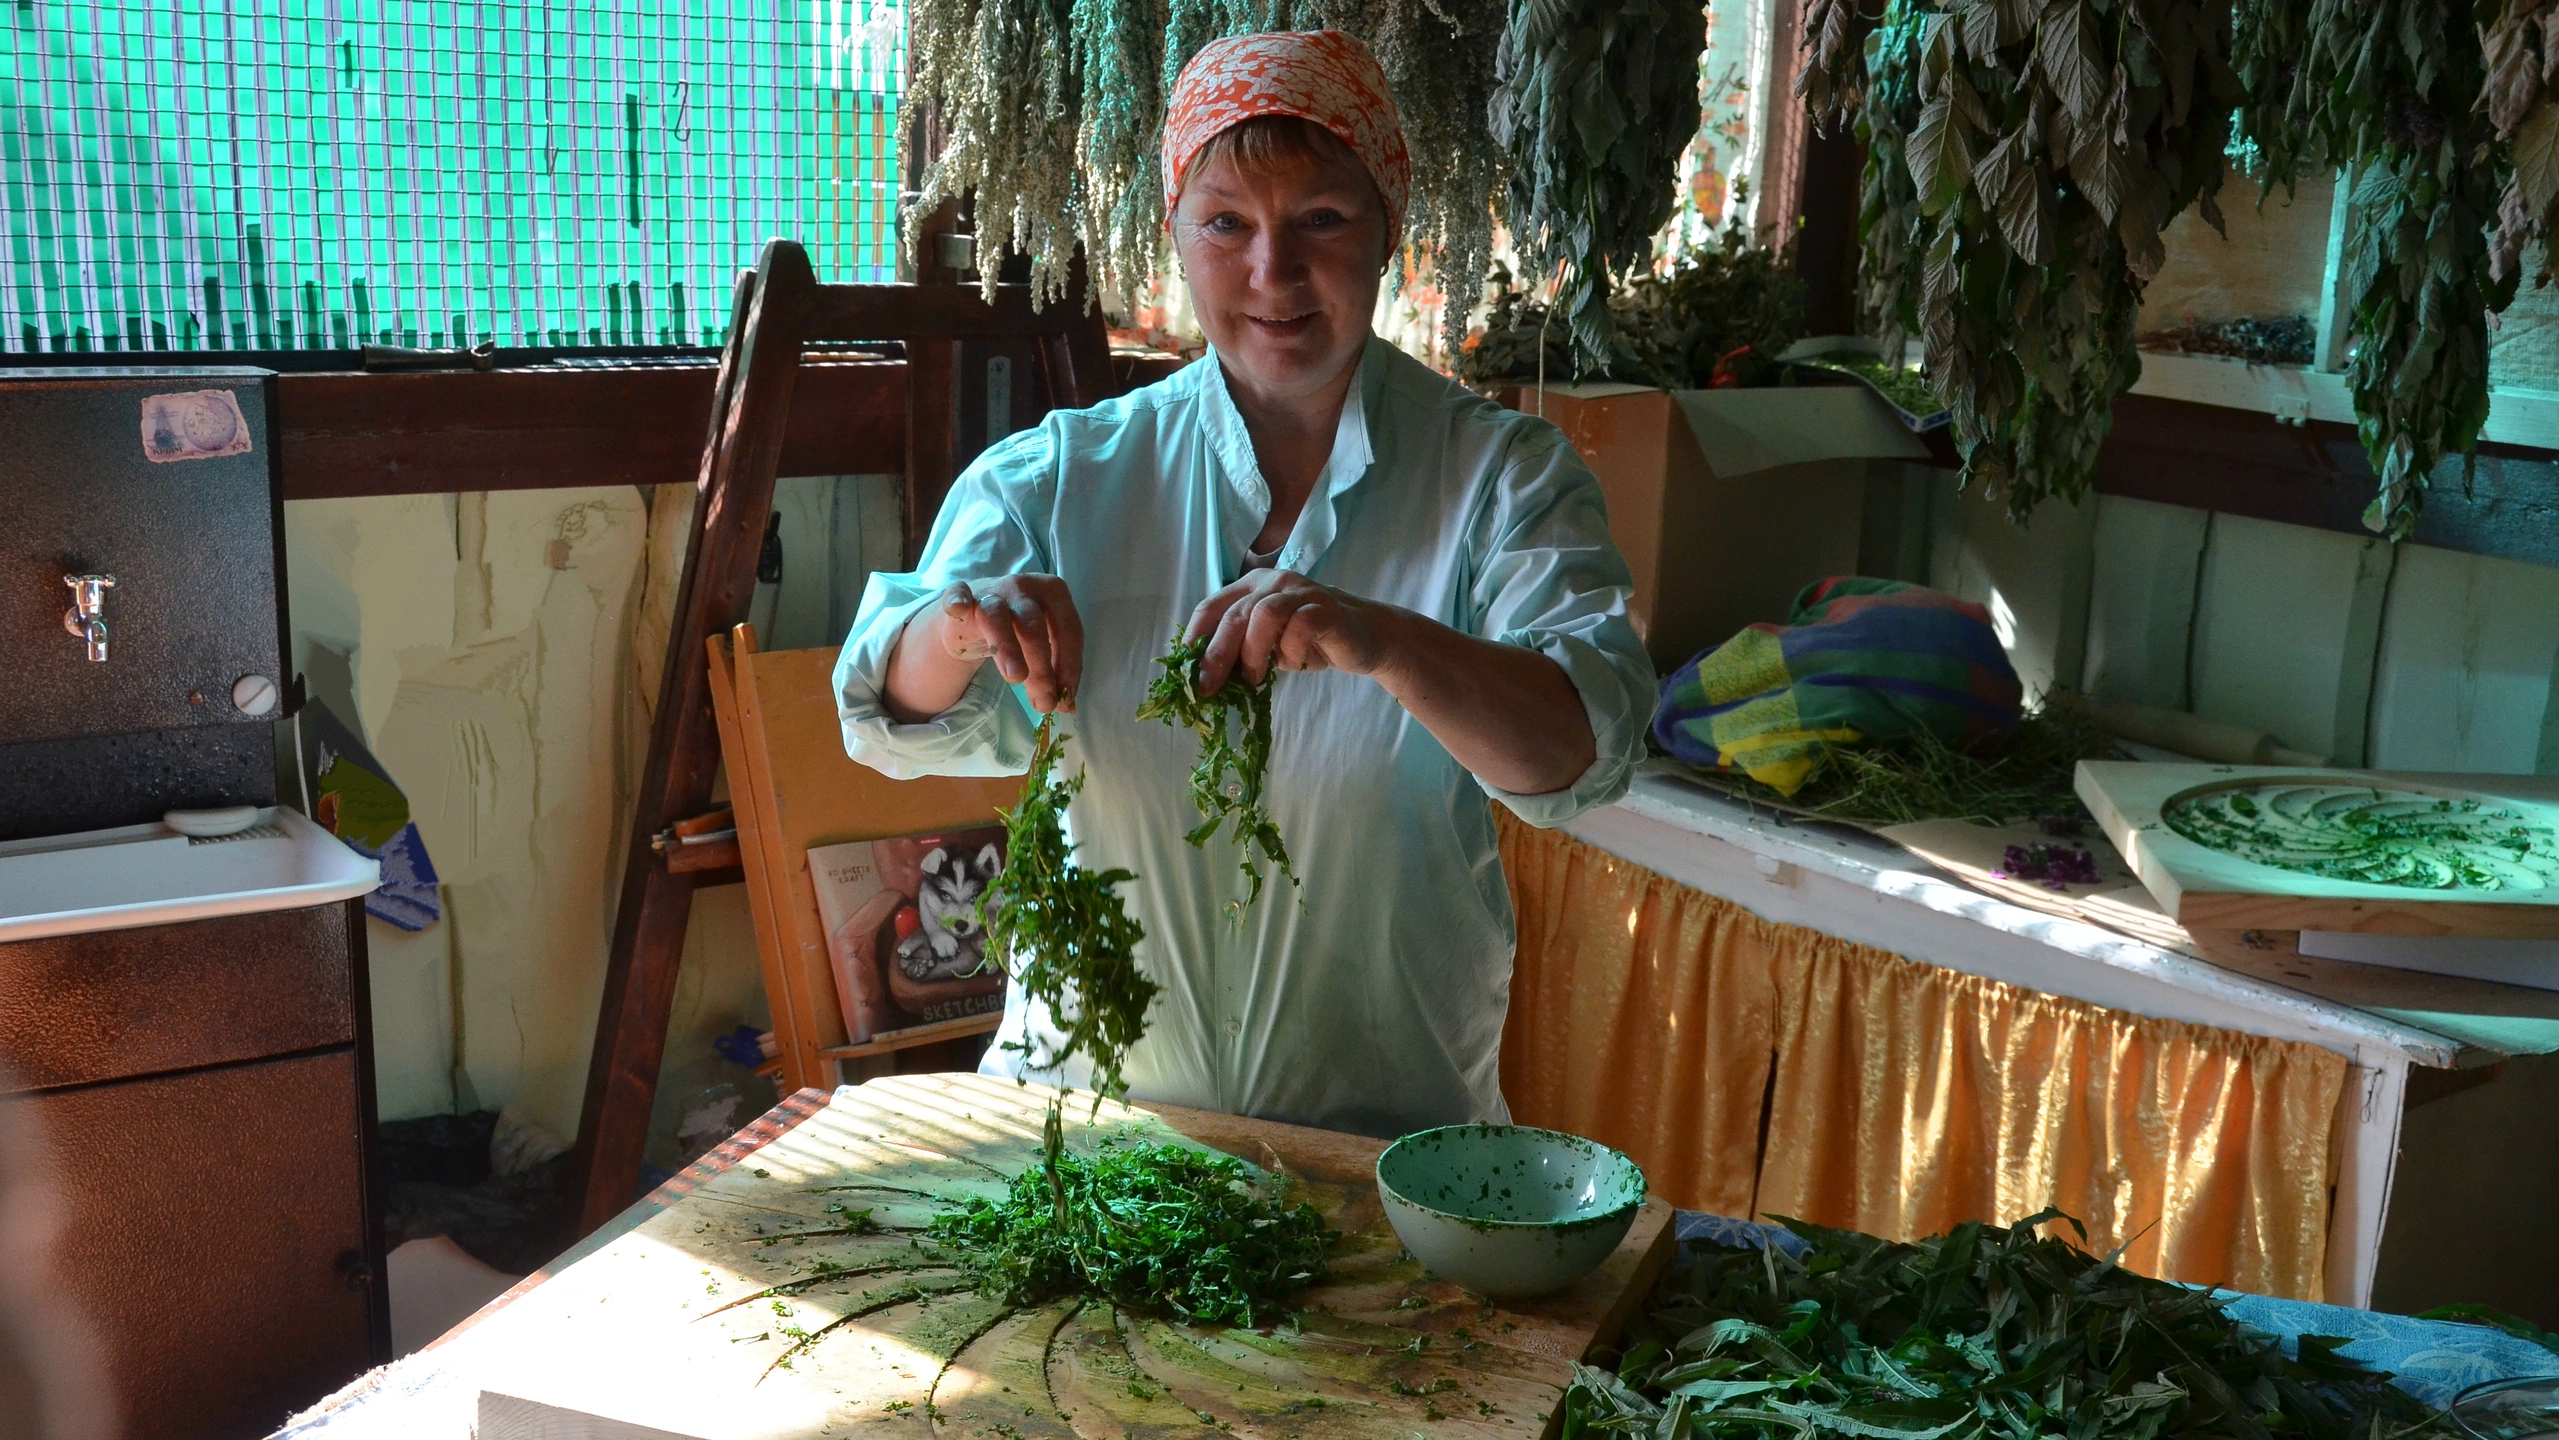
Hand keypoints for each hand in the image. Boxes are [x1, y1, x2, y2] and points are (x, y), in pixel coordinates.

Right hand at [930, 574, 1083, 712]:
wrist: (977, 613)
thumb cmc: (1018, 630)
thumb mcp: (1042, 649)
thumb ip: (1056, 673)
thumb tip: (1067, 706)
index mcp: (1055, 595)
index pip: (1069, 632)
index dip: (1069, 667)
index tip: (1065, 699)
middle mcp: (1026, 587)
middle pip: (1035, 629)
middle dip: (1042, 669)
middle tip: (1044, 703)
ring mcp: (992, 590)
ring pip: (999, 617)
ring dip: (1008, 647)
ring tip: (1016, 677)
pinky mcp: (961, 595)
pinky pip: (958, 594)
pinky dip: (957, 601)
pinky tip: (959, 610)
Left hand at [1187, 569, 1398, 694]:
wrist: (1365, 637)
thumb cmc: (1310, 641)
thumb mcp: (1266, 646)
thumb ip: (1239, 651)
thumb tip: (1202, 680)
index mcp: (1251, 587)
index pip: (1210, 607)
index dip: (1194, 640)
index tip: (1184, 672)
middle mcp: (1273, 582)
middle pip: (1233, 614)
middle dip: (1215, 655)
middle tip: (1207, 688)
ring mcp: (1301, 592)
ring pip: (1263, 615)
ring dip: (1252, 653)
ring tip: (1254, 679)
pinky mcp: (1326, 609)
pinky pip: (1300, 626)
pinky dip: (1289, 650)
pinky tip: (1292, 664)